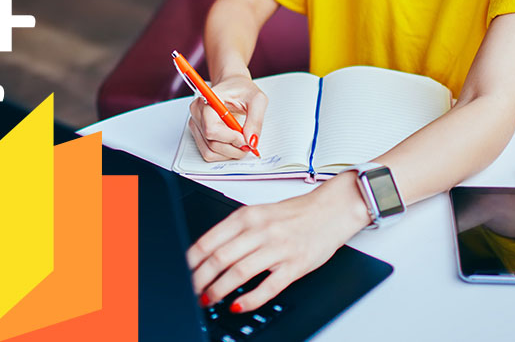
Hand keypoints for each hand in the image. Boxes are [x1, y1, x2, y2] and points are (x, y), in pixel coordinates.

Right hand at [187, 74, 267, 161]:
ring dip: (229, 153)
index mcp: (208, 100)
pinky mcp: (198, 133)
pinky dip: (223, 154)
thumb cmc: (242, 89)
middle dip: (234, 148)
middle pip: (212, 143)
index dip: (231, 138)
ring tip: (242, 143)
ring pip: (209, 151)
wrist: (233, 86)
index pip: (212, 129)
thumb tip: (251, 141)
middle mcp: (197, 112)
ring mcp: (196, 124)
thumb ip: (256, 120)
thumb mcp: (257, 100)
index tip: (246, 139)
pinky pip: (208, 152)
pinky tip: (233, 144)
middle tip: (248, 143)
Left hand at [187, 173, 371, 311]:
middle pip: (219, 258)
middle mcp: (260, 230)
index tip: (181, 272)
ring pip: (238, 272)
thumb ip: (236, 230)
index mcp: (248, 216)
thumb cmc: (296, 213)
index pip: (210, 240)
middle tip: (191, 290)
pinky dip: (249, 299)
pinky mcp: (294, 266)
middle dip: (199, 279)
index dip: (191, 260)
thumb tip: (208, 252)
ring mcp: (277, 248)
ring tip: (208, 299)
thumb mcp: (260, 213)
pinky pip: (267, 287)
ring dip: (218, 290)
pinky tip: (238, 304)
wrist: (332, 209)